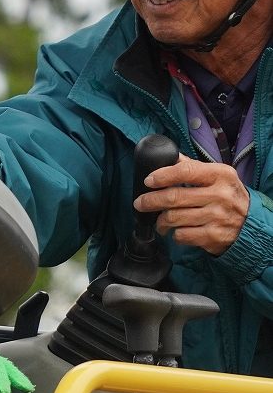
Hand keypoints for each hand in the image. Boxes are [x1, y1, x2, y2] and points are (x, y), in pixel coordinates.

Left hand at [133, 153, 249, 254]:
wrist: (251, 223)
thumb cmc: (228, 195)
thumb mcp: (218, 176)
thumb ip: (193, 167)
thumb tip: (168, 155)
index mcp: (220, 174)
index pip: (185, 171)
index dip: (162, 175)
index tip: (148, 181)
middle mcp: (220, 195)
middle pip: (174, 197)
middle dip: (151, 201)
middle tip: (140, 203)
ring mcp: (217, 217)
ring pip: (174, 218)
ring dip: (160, 221)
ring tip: (158, 221)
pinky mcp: (213, 236)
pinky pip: (182, 235)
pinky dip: (174, 234)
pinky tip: (175, 231)